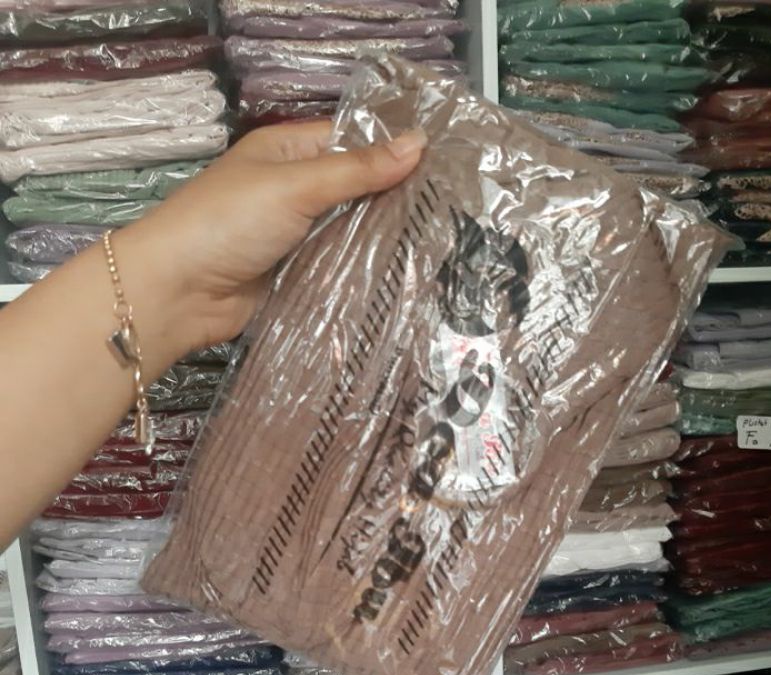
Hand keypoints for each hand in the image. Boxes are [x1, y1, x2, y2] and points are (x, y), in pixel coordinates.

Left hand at [113, 120, 425, 355]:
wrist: (178, 292)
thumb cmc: (228, 222)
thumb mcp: (295, 185)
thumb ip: (356, 170)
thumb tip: (418, 142)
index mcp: (285, 151)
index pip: (348, 140)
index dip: (390, 148)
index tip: (440, 161)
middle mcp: (291, 188)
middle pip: (352, 187)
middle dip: (390, 196)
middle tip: (446, 204)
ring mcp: (294, 234)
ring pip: (347, 229)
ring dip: (379, 235)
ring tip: (435, 237)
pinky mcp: (295, 272)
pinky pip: (336, 264)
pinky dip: (361, 267)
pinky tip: (400, 270)